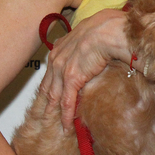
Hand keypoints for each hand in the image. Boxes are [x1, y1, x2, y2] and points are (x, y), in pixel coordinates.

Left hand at [39, 9, 129, 129]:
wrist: (108, 30)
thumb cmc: (105, 28)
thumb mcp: (89, 34)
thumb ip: (85, 44)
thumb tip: (94, 49)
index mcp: (60, 46)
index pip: (51, 69)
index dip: (51, 83)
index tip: (51, 93)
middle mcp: (56, 58)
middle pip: (48, 84)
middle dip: (47, 100)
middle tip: (46, 115)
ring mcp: (61, 69)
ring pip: (54, 96)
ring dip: (54, 112)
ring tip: (55, 125)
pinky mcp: (71, 79)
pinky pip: (66, 102)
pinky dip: (66, 116)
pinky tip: (66, 126)